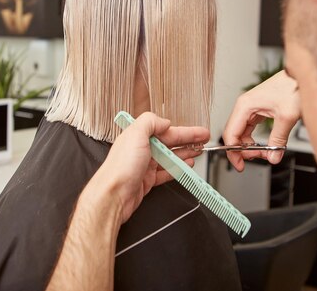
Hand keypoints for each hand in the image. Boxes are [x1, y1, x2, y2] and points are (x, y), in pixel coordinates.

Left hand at [90, 112, 208, 222]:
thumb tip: (164, 121)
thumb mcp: (135, 134)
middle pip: (170, 143)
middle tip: (204, 141)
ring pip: (170, 157)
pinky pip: (167, 172)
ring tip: (198, 152)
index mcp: (138, 136)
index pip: (167, 130)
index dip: (186, 131)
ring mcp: (145, 165)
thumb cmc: (120, 168)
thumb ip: (150, 122)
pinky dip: (178, 169)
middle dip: (189, 141)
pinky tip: (186, 167)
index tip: (200, 132)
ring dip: (185, 154)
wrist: (112, 195)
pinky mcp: (147, 181)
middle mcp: (141, 149)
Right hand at [223, 70, 299, 169]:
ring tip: (263, 153)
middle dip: (242, 151)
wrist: (302, 75)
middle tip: (257, 159)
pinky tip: (263, 145)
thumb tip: (272, 157)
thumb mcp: (287, 117)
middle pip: (234, 134)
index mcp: (245, 106)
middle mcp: (245, 106)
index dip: (233, 152)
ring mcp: (251, 107)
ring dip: (249, 146)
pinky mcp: (259, 109)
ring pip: (242, 132)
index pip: (230, 134)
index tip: (240, 165)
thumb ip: (278, 140)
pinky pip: (250, 128)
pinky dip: (255, 139)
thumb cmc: (293, 87)